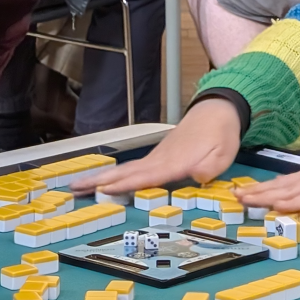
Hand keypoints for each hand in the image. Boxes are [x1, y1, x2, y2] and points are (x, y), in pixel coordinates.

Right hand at [72, 99, 242, 194]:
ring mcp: (156, 157)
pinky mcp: (156, 157)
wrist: (217, 110)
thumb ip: (210, 167)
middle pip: (126, 171)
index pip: (146, 176)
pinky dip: (114, 175)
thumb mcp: (224, 153)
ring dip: (101, 177)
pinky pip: (131, 168)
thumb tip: (197, 177)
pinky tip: (104, 181)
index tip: (105, 189)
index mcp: (175, 162)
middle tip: (75, 187)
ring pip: (124, 169)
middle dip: (100, 180)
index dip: (126, 184)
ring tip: (79, 185)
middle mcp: (160, 159)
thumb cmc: (221, 133)